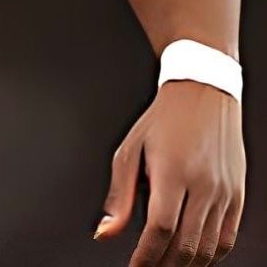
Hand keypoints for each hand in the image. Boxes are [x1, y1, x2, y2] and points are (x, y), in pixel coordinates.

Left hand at [96, 81, 244, 264]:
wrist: (203, 94)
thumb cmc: (163, 120)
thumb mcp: (130, 150)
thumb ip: (120, 196)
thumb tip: (106, 232)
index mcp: (172, 170)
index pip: (160, 228)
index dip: (146, 256)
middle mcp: (202, 184)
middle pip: (185, 245)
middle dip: (164, 266)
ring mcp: (224, 192)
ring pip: (207, 248)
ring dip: (186, 265)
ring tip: (166, 266)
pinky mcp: (238, 197)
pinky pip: (227, 239)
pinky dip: (210, 256)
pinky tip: (193, 258)